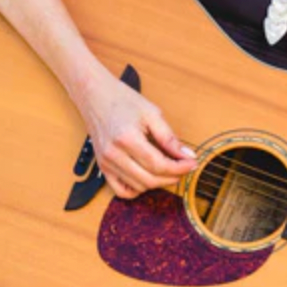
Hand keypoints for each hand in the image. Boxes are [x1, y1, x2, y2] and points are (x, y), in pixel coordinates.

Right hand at [77, 63, 196, 198]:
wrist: (95, 95)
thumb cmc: (122, 100)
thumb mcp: (152, 113)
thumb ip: (169, 137)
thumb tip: (187, 155)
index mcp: (127, 139)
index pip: (159, 165)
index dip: (179, 168)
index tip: (191, 163)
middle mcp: (114, 154)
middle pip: (150, 180)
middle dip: (172, 177)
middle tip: (183, 167)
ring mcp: (106, 163)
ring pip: (139, 187)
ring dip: (157, 183)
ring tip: (167, 170)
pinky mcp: (102, 167)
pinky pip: (121, 191)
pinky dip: (137, 190)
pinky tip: (147, 178)